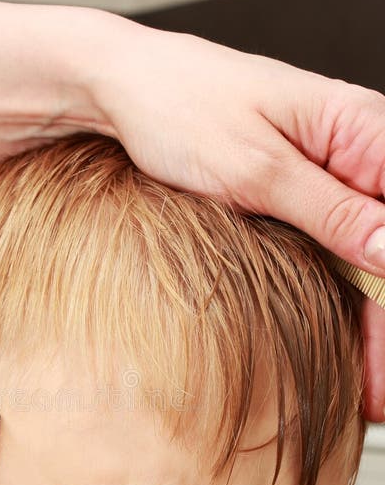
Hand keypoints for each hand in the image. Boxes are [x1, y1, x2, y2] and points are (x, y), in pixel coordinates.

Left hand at [94, 23, 384, 420]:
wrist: (127, 90)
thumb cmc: (183, 107)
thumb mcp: (258, 170)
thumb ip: (333, 213)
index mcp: (363, 129)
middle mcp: (357, 152)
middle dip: (384, 326)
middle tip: (377, 394)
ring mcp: (330, 177)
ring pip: (369, 259)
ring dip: (370, 324)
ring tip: (365, 389)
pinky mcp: (300, 195)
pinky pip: (335, 252)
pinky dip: (341, 299)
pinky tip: (343, 343)